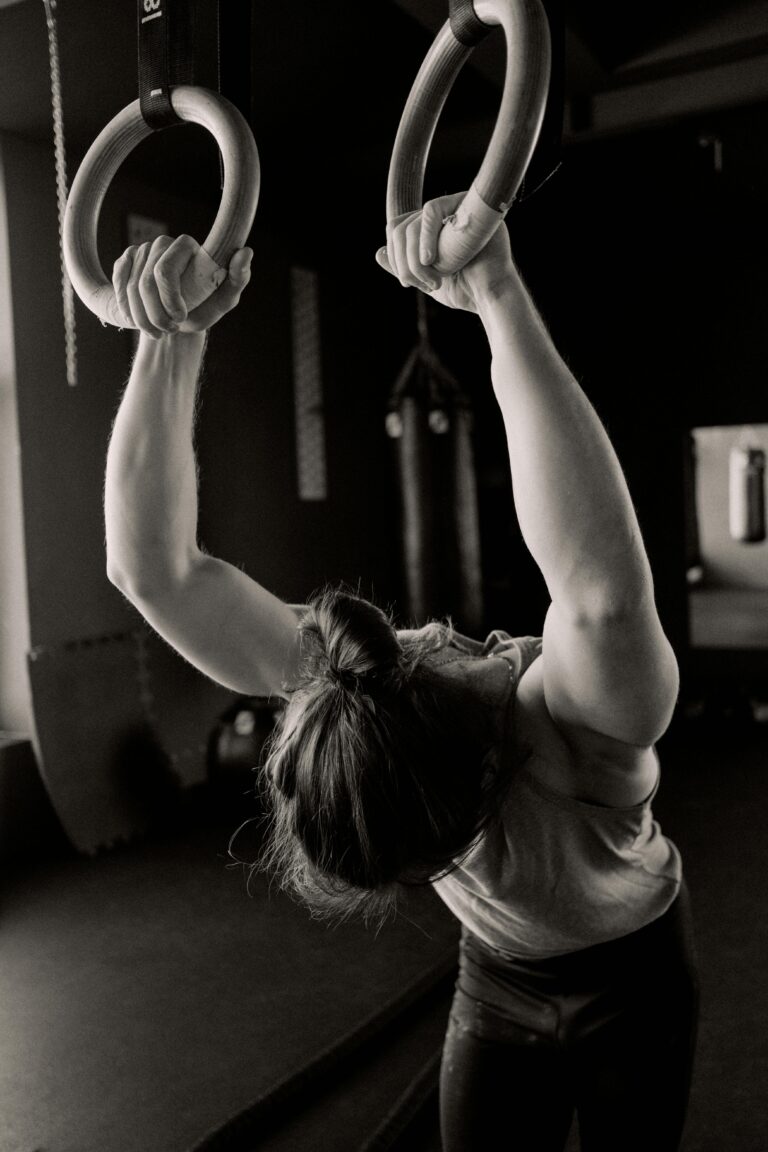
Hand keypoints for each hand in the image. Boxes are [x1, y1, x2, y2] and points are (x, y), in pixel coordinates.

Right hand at [112, 234, 251, 336]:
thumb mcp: (223, 300)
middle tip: (169, 331)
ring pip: (130, 289)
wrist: (179, 318)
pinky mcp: (125, 261)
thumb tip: (246, 252)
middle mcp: (162, 243)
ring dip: (142, 318)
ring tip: (158, 331)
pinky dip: (126, 308)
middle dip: (155, 314)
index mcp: (187, 245)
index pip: (164, 271)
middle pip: (145, 283)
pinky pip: (118, 285)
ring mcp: (141, 250)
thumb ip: (237, 279)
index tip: (180, 319)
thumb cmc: (205, 307)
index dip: (169, 299)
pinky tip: (138, 319)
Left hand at [375, 192, 513, 312]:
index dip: (396, 253)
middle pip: (402, 225)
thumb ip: (404, 266)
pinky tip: (431, 260)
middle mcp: (447, 213)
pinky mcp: (469, 204)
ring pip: (412, 222)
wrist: (490, 296)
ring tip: (433, 281)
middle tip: (415, 284)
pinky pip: (431, 209)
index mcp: (437, 227)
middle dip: (402, 260)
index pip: (401, 228)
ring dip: (414, 259)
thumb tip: (378, 251)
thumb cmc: (465, 290)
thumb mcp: (426, 279)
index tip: (406, 281)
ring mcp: (458, 207)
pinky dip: (424, 237)